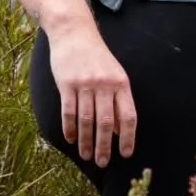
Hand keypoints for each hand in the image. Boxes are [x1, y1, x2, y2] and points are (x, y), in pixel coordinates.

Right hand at [46, 18, 137, 165]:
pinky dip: (69, 128)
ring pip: (86, 120)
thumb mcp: (115, 73)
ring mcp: (85, 84)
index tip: (125, 154)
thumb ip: (118, 100)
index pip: (128, 116)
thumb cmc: (96, 56)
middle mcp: (104, 84)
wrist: (74, 32)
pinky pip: (68, 112)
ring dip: (86, 141)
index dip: (128, 137)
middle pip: (106, 122)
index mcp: (121, 83)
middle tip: (102, 162)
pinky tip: (70, 139)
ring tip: (86, 155)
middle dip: (104, 146)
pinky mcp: (66, 83)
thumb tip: (120, 130)